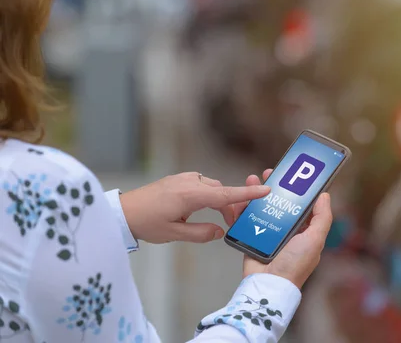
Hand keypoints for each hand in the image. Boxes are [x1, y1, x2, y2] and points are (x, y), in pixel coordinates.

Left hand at [119, 172, 269, 243]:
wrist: (123, 211)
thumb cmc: (146, 223)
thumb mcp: (174, 234)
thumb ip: (201, 233)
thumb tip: (220, 231)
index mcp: (191, 194)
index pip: (226, 194)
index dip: (247, 193)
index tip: (265, 190)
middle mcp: (190, 182)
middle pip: (221, 191)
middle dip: (231, 206)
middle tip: (232, 224)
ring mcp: (184, 178)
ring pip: (212, 188)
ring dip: (219, 202)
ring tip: (218, 220)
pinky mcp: (179, 179)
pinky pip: (202, 185)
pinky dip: (208, 196)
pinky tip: (201, 210)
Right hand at [242, 170, 332, 288]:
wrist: (267, 284)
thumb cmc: (294, 265)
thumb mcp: (314, 240)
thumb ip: (322, 218)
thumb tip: (325, 195)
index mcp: (303, 231)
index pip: (301, 205)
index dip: (297, 189)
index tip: (291, 175)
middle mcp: (286, 231)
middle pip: (280, 203)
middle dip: (274, 187)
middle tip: (269, 173)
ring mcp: (268, 233)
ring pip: (262, 207)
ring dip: (257, 192)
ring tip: (252, 179)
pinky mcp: (251, 237)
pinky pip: (246, 218)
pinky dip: (243, 207)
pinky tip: (241, 196)